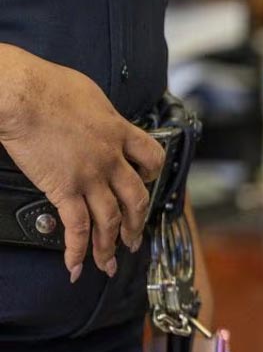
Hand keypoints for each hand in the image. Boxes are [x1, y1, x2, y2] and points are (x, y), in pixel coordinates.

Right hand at [0, 45, 164, 281]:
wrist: (22, 94)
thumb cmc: (48, 86)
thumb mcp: (91, 95)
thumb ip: (101, 115)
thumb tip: (99, 118)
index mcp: (120, 132)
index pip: (152, 157)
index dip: (152, 173)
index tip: (148, 182)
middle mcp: (111, 159)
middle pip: (136, 198)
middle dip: (137, 223)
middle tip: (136, 239)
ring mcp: (89, 177)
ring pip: (111, 220)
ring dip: (111, 245)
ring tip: (110, 262)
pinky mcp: (64, 189)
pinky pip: (77, 227)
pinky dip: (78, 250)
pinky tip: (76, 265)